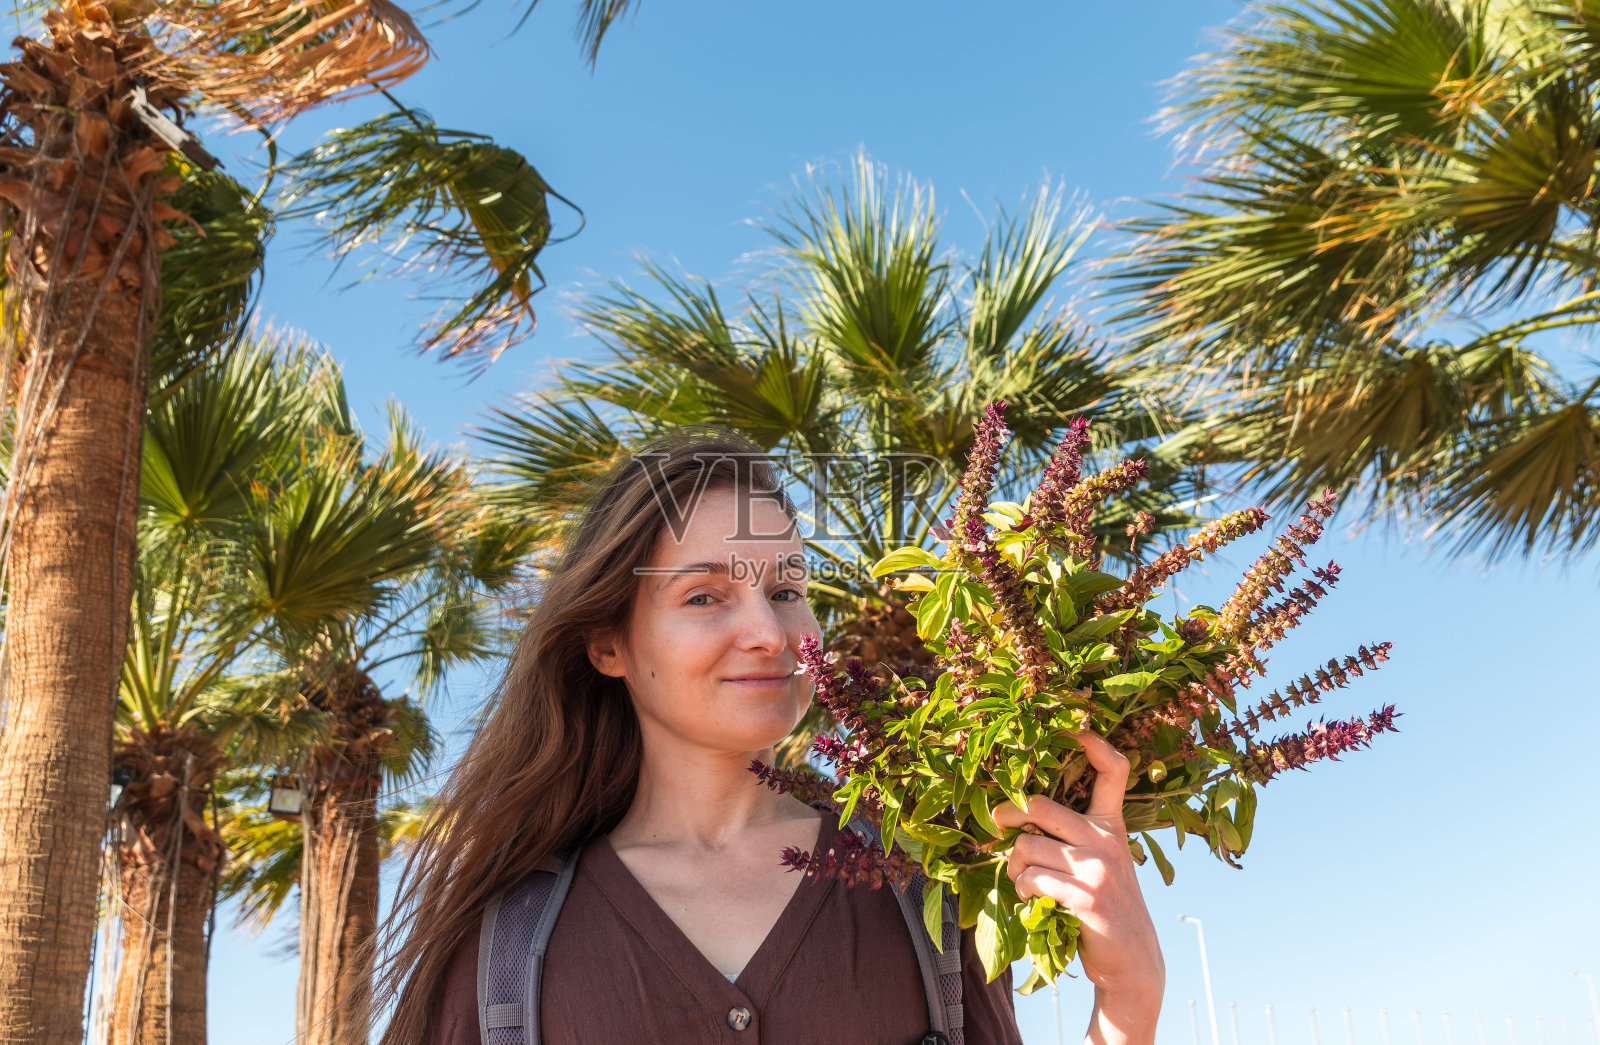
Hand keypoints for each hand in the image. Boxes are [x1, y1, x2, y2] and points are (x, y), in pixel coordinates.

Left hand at [993, 729, 1164, 1035]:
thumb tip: (1019, 813)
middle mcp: (1107, 840)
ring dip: (1012, 865)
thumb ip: (1077, 836)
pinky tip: (1030, 897)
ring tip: (1020, 879)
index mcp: (1112, 825)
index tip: (1070, 728)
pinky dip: (1022, 887)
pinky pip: (1032, 878)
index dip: (1090, 742)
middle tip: (997, 825)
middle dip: (1006, 814)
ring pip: (1026, 847)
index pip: (1112, 770)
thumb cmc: (1106, 908)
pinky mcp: (1086, 897)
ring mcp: (1098, 868)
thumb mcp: (1104, 863)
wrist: (1132, 963)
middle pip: (1039, 806)